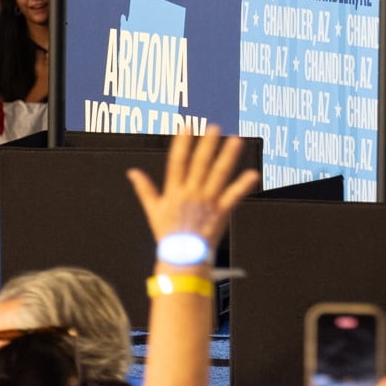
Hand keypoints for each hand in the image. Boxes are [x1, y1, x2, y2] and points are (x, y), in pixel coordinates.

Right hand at [126, 126, 261, 254]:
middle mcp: (191, 193)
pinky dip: (243, 185)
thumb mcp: (153, 210)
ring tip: (236, 140)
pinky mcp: (221, 212)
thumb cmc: (168, 234)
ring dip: (228, 157)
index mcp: (174, 191)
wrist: (182, 258)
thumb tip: (132, 172)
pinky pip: (234, 196)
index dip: (182, 144)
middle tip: (215, 127)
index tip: (186, 127)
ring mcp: (207, 202)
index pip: (177, 163)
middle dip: (207, 145)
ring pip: (219, 175)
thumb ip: (145, 189)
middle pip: (200, 164)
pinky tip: (253, 174)